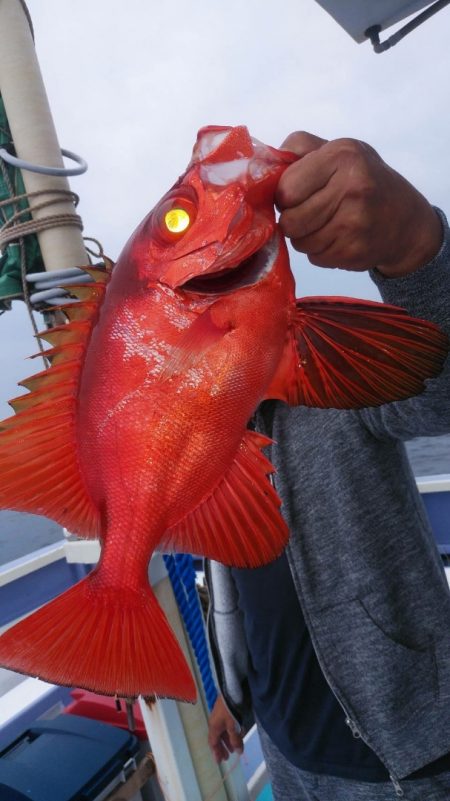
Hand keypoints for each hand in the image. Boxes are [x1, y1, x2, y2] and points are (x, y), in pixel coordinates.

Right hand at [208, 695, 243, 763]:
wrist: (231, 692)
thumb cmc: (230, 711)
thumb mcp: (233, 726)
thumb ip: (235, 740)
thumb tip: (239, 752)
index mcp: (214, 727)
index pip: (213, 743)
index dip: (216, 753)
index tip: (219, 762)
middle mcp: (215, 723)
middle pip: (217, 739)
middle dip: (222, 748)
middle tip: (227, 757)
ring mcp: (220, 717)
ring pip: (222, 733)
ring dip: (227, 742)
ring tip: (233, 749)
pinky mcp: (225, 713)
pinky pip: (226, 727)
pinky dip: (230, 734)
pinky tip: (237, 736)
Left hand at [275, 131, 442, 276]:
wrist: (406, 221)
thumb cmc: (363, 181)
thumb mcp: (338, 151)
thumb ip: (299, 149)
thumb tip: (262, 165)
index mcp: (342, 156)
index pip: (286, 188)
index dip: (284, 196)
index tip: (295, 195)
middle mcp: (351, 188)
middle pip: (290, 220)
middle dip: (292, 220)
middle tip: (309, 212)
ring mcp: (355, 223)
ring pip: (300, 242)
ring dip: (305, 237)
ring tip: (326, 224)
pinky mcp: (355, 252)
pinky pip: (315, 258)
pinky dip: (320, 252)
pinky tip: (338, 238)